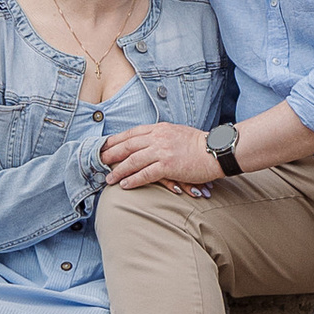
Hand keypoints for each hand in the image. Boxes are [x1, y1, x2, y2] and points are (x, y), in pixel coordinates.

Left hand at [102, 121, 218, 189]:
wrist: (215, 151)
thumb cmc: (199, 145)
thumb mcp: (177, 133)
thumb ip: (161, 136)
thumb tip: (148, 142)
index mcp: (160, 128)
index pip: (132, 133)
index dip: (116, 140)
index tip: (104, 146)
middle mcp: (158, 137)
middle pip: (128, 145)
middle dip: (111, 154)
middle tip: (99, 161)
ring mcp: (162, 150)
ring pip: (133, 161)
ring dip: (118, 171)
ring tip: (108, 178)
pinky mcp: (168, 165)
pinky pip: (145, 174)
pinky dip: (132, 180)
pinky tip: (124, 185)